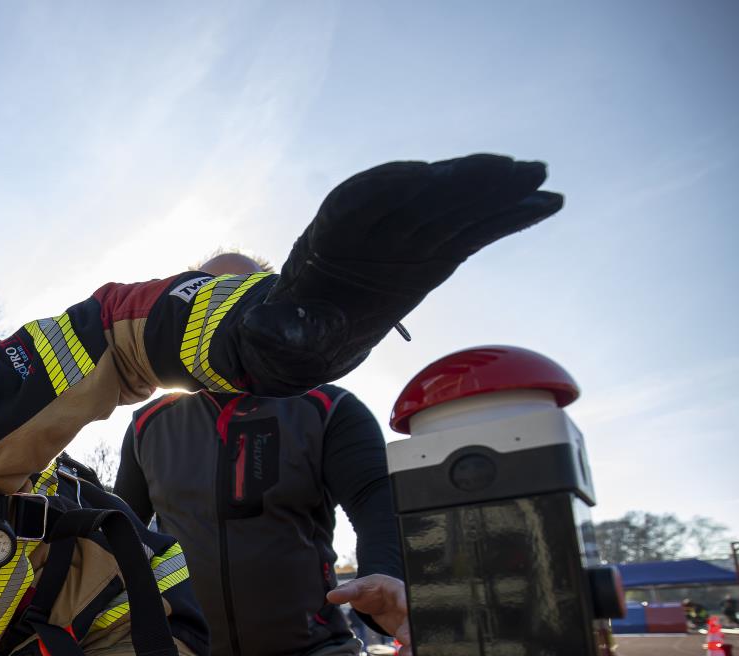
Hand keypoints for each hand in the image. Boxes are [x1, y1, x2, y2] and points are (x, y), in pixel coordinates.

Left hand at [238, 154, 562, 394]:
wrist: (311, 333)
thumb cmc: (290, 330)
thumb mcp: (279, 333)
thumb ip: (280, 327)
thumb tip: (262, 326)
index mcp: (330, 231)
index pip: (361, 198)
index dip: (390, 185)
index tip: (424, 175)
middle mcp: (374, 223)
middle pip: (418, 194)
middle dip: (457, 180)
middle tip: (505, 167)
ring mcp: (410, 234)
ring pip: (455, 206)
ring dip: (495, 190)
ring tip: (538, 176)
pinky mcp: (437, 251)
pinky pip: (476, 231)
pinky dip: (508, 218)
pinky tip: (547, 204)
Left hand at [327, 575, 412, 655]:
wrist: (375, 597)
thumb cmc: (368, 589)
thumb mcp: (357, 587)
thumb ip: (347, 591)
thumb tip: (330, 596)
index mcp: (395, 589)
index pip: (403, 594)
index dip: (406, 602)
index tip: (407, 609)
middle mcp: (405, 605)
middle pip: (410, 617)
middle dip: (410, 628)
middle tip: (407, 640)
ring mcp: (406, 619)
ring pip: (412, 632)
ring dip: (411, 645)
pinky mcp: (403, 631)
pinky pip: (408, 642)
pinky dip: (407, 651)